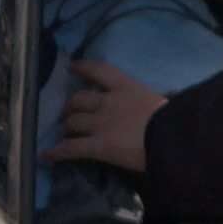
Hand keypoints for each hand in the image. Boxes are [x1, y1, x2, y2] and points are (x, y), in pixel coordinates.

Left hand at [48, 56, 168, 175]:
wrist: (175, 136)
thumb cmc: (176, 120)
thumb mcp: (160, 102)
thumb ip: (147, 101)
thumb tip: (153, 104)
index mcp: (127, 87)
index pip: (100, 71)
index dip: (84, 68)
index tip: (73, 67)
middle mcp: (109, 102)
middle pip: (79, 100)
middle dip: (71, 107)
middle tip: (69, 114)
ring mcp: (101, 124)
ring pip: (72, 122)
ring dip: (67, 127)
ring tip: (65, 133)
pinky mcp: (98, 146)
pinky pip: (71, 148)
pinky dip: (57, 152)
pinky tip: (46, 156)